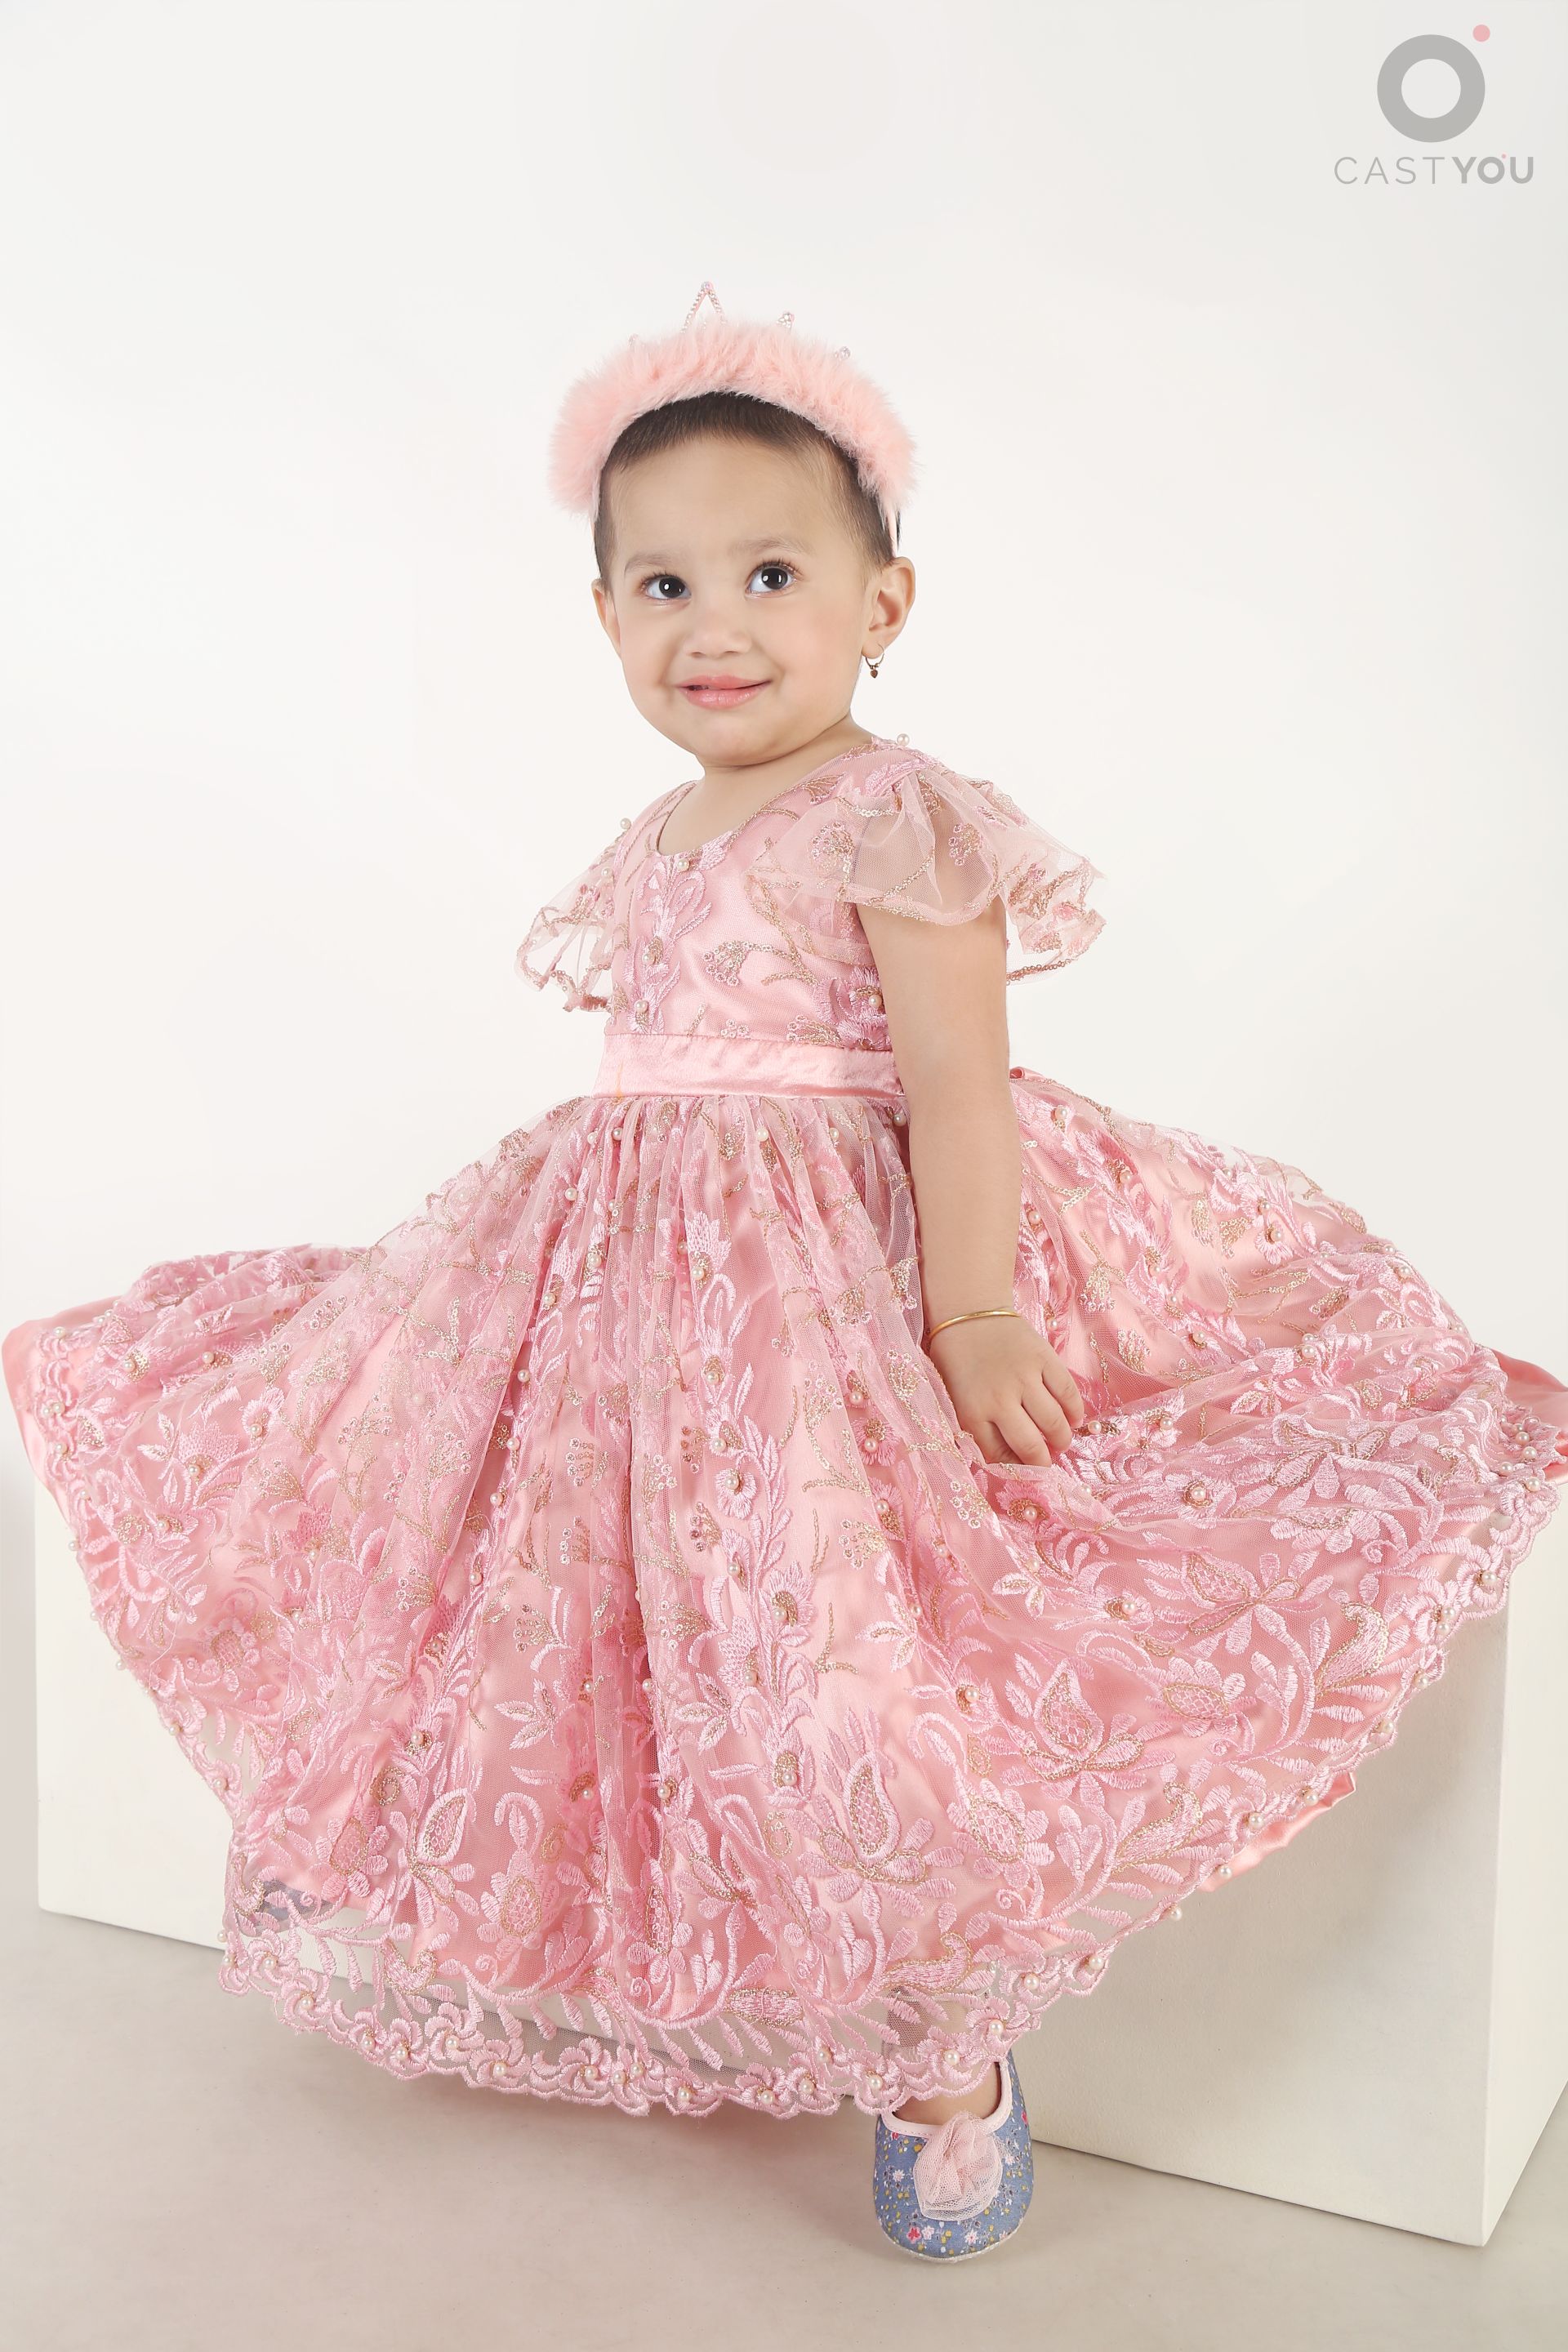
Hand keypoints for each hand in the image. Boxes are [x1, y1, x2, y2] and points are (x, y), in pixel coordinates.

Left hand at [926, 1314, 1086, 1464]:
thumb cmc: (957, 1359)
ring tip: (1061, 1441)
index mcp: (972, 1412)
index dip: (1016, 1469)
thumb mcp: (954, 1398)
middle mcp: (999, 1399)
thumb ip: (976, 1427)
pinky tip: (1074, 1418)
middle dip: (1043, 1461)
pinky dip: (1075, 1411)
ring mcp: (1025, 1377)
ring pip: (1053, 1422)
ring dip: (1062, 1438)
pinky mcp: (1044, 1358)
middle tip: (1048, 1462)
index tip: (1026, 1472)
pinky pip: (1067, 1392)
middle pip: (1031, 1446)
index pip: (998, 1456)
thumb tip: (1009, 1458)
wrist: (968, 1311)